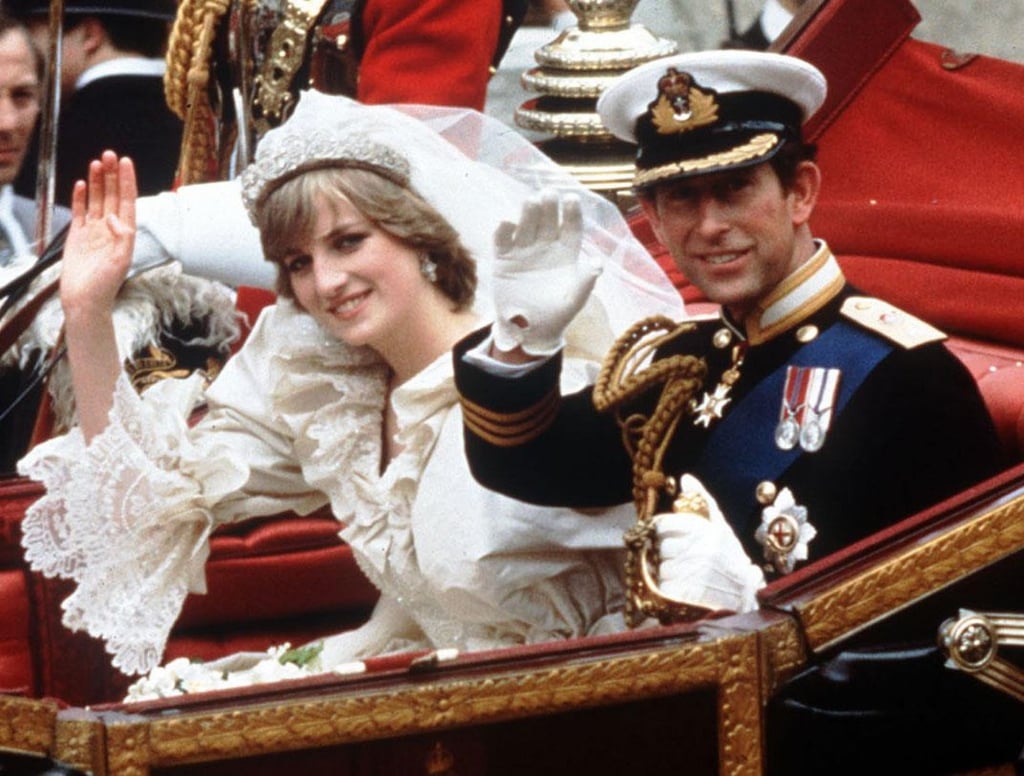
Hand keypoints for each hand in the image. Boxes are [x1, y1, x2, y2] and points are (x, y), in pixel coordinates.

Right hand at [60, 151, 137, 320]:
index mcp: (124, 233)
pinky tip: (83, 184)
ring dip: (98, 182)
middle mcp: (110, 229)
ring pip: (97, 200)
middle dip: (112, 175)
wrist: (84, 299)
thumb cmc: (105, 285)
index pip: (127, 201)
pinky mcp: (78, 236)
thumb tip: (115, 217)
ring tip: (97, 162)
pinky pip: (80, 211)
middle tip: (109, 154)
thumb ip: (122, 238)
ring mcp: (94, 231)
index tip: (126, 163)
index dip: (127, 181)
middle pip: (112, 196)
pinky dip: (81, 197)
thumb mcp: (121, 261)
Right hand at [491, 188, 600, 356]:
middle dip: (548, 207)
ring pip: (525, 225)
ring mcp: (523, 251)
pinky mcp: (504, 259)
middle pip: (547, 221)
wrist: (530, 330)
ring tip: (530, 201)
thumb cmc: (557, 314)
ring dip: (527, 213)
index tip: (572, 199)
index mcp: (566, 252)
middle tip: (549, 193)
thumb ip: (585, 281)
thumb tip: (598, 264)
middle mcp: (545, 246)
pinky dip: (503, 230)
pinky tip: (507, 222)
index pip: (570, 228)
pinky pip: (502, 241)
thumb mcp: (574, 300)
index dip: (571, 213)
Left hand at [655, 474, 764, 613]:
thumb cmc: (731, 559)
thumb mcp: (721, 528)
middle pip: (660, 546)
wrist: (748, 598)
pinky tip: (686, 589)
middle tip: (685, 559)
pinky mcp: (684, 596)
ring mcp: (690, 574)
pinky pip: (663, 587)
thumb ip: (703, 501)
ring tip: (688, 575)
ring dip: (669, 572)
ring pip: (660, 568)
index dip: (665, 531)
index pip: (663, 524)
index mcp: (704, 531)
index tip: (673, 536)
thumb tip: (685, 478)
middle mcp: (697, 551)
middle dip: (669, 553)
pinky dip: (671, 589)